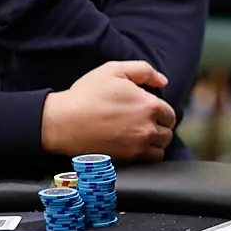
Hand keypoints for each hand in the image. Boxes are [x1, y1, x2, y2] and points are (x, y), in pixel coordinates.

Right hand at [41, 61, 176, 161]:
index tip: (150, 112)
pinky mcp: (125, 159)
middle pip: (167, 132)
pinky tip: (135, 146)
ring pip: (161, 147)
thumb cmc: (86, 94)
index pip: (169, 114)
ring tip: (141, 136)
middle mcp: (147, 128)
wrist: (61, 121)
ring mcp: (137, 146)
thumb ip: (144, 71)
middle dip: (160, 127)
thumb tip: (163, 81)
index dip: (161, 112)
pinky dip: (147, 154)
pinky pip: (149, 160)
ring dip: (155, 142)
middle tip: (145, 124)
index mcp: (149, 105)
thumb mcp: (114, 70)